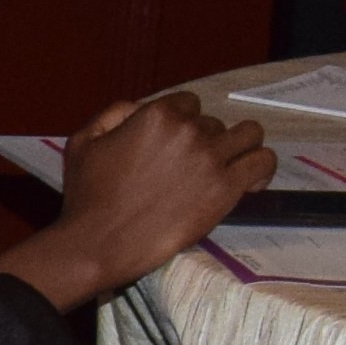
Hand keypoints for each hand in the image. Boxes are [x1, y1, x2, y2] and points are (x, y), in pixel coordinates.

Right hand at [0, 93, 263, 310]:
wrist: (100, 242)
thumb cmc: (87, 196)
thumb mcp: (82, 142)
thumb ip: (112, 114)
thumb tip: (138, 107)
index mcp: (156, 115)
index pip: (187, 102)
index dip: (181, 121)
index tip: (173, 142)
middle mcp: (189, 130)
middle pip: (214, 122)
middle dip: (204, 139)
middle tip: (189, 165)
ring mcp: (211, 159)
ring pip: (250, 134)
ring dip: (241, 144)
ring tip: (229, 162)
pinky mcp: (226, 188)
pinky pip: (263, 162)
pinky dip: (260, 167)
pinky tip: (249, 179)